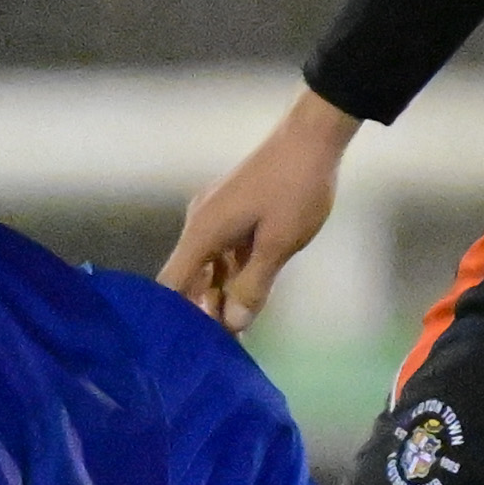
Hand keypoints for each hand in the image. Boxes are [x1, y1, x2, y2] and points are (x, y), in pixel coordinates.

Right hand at [164, 91, 359, 328]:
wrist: (312, 137)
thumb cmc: (295, 190)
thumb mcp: (278, 244)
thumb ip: (253, 286)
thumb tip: (232, 324)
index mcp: (202, 232)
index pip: (171, 285)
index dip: (174, 318)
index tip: (187, 347)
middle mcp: (200, 223)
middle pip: (188, 278)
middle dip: (202, 310)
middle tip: (221, 346)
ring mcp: (215, 214)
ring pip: (209, 265)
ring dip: (221, 293)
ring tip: (237, 328)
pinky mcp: (232, 209)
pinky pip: (223, 250)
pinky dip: (231, 273)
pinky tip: (248, 293)